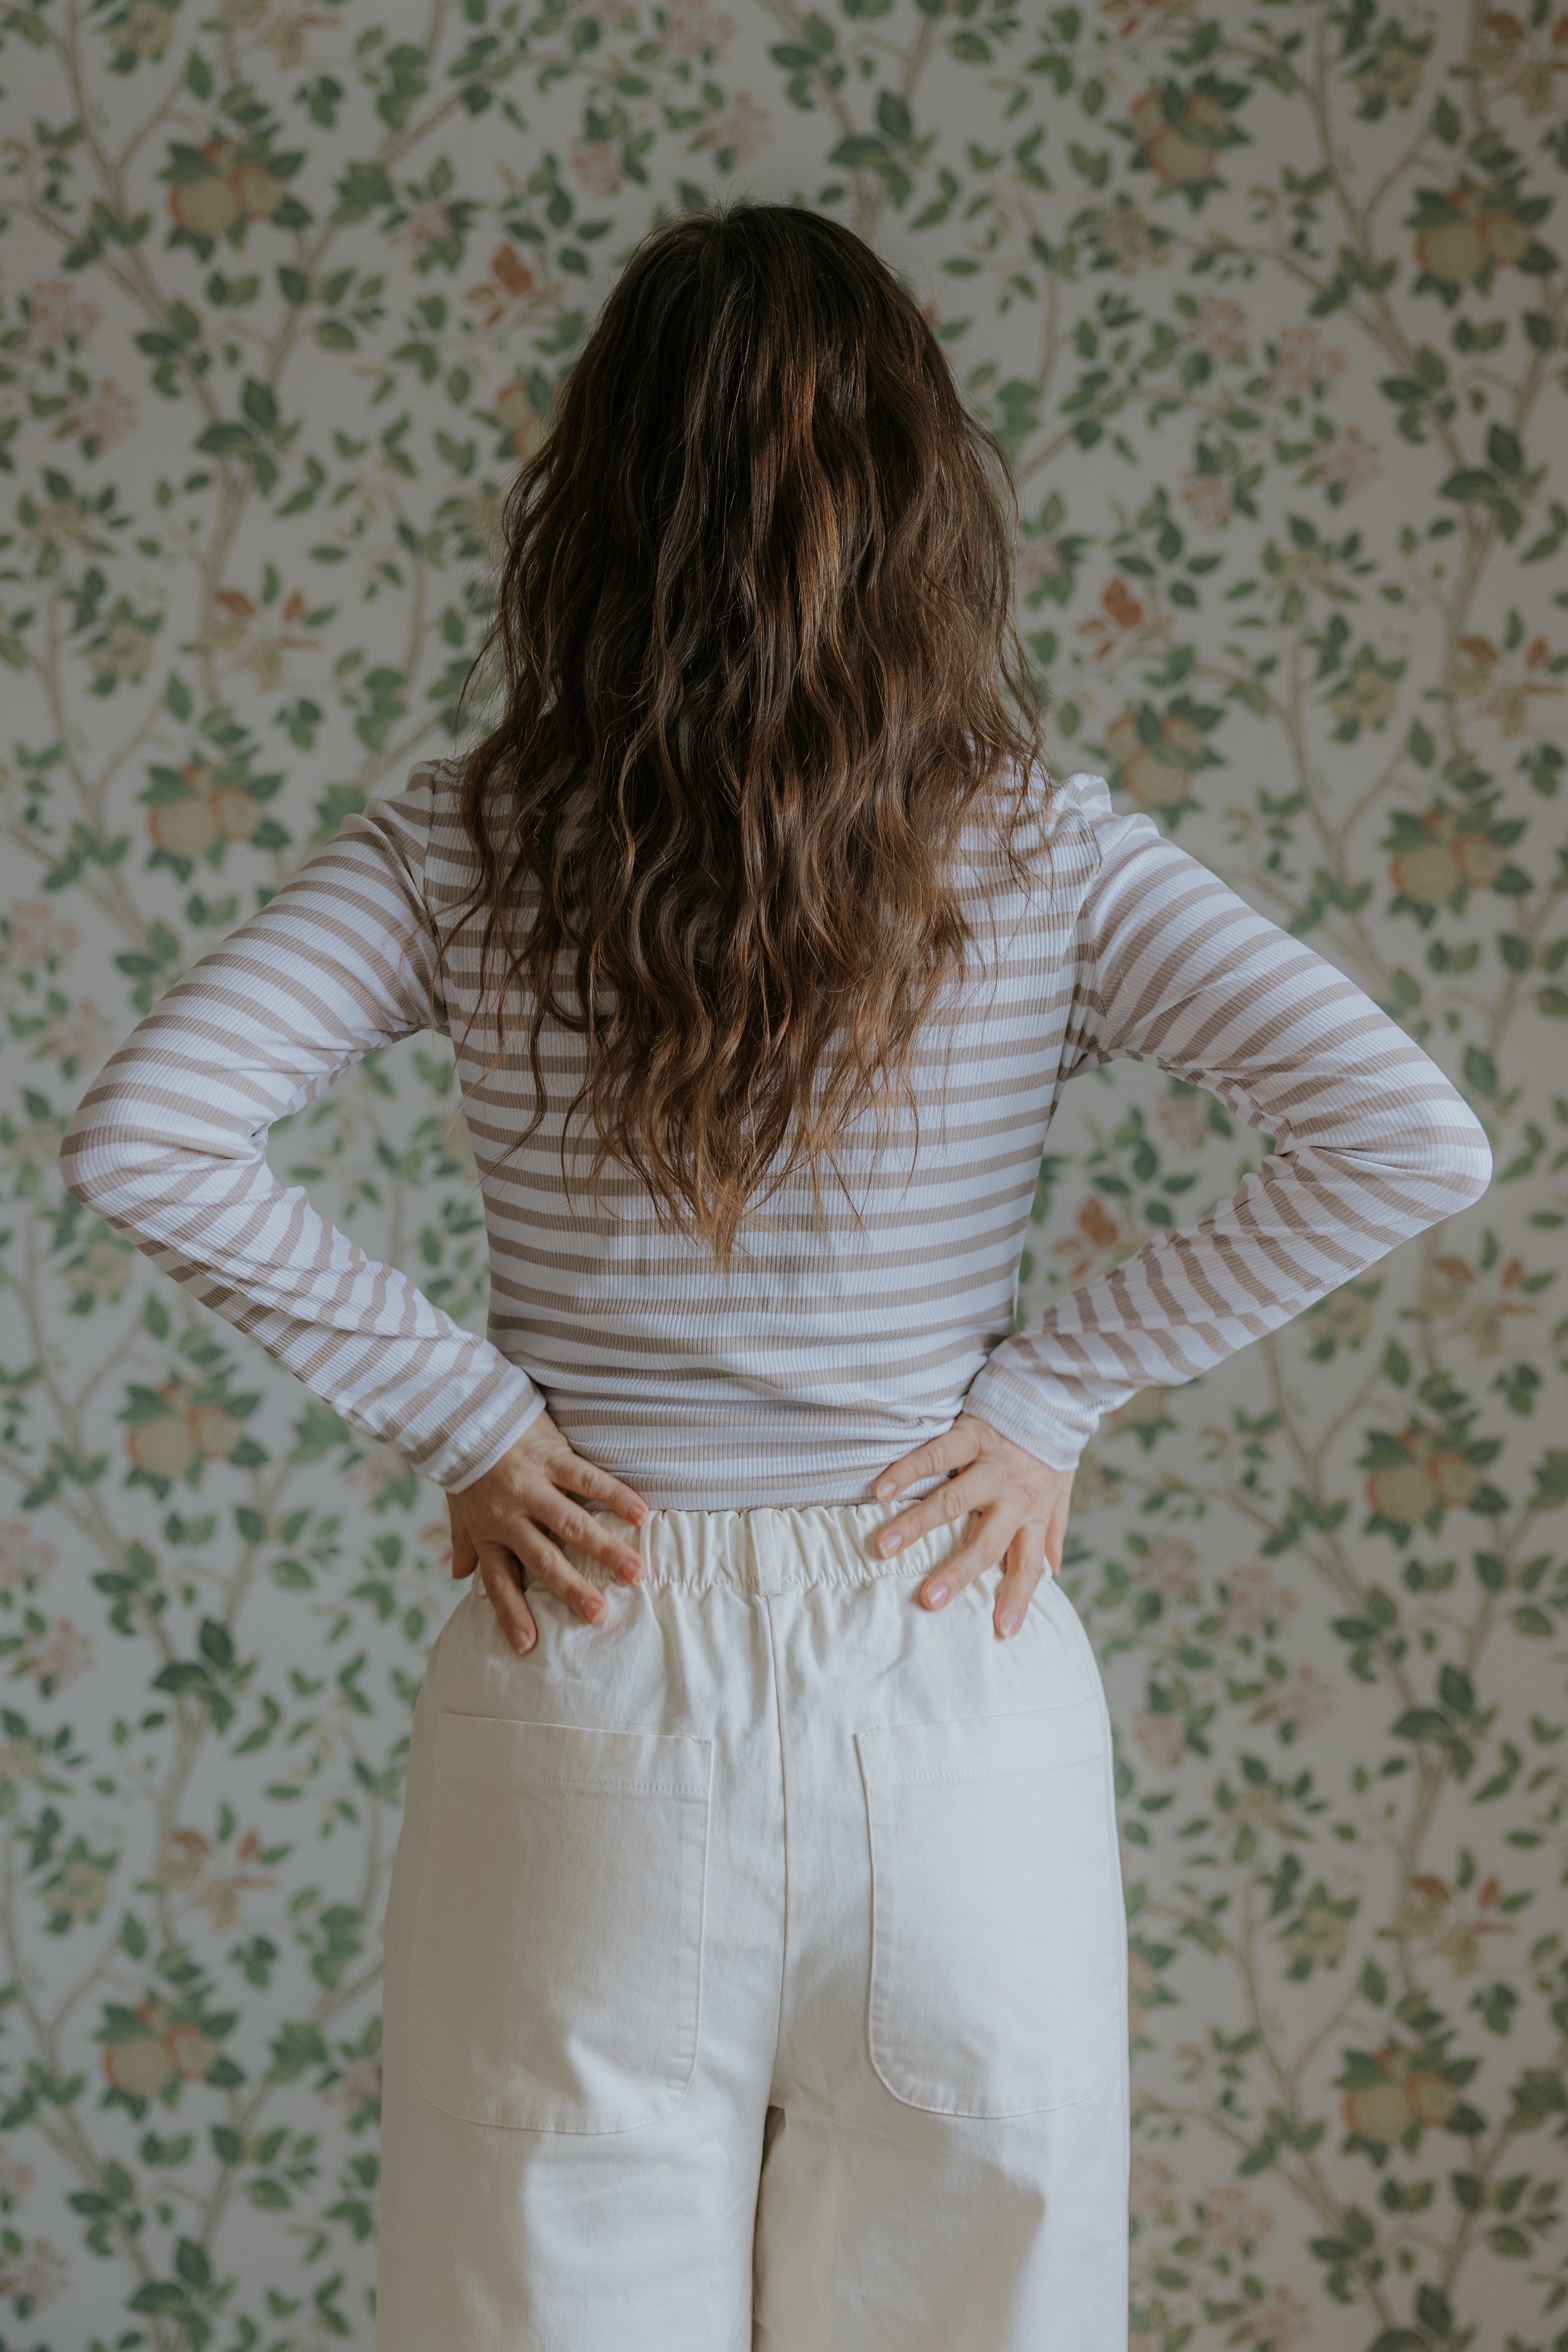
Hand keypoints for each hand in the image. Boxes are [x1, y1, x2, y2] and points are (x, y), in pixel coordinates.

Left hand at [447, 1412, 652, 1653]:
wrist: (465, 1410)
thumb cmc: (466, 1462)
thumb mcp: (458, 1507)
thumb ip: (462, 1542)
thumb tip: (458, 1577)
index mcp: (488, 1531)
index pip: (499, 1580)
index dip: (511, 1612)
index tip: (528, 1645)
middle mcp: (510, 1514)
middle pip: (542, 1559)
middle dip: (571, 1589)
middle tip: (599, 1615)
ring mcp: (532, 1485)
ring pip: (571, 1523)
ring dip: (605, 1548)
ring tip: (635, 1573)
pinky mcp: (551, 1456)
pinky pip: (586, 1479)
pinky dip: (614, 1496)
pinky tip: (639, 1514)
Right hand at [869, 1412, 1072, 1639]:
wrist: (1054, 1392)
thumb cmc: (1051, 1447)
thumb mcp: (1062, 1492)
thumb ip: (1055, 1531)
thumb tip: (1055, 1571)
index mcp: (1034, 1512)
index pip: (1027, 1564)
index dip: (1017, 1597)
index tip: (1003, 1630)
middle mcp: (1014, 1495)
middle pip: (985, 1542)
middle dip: (957, 1573)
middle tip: (929, 1600)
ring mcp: (991, 1465)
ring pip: (952, 1501)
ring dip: (916, 1526)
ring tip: (883, 1548)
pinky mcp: (972, 1434)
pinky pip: (936, 1455)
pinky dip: (907, 1471)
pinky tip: (881, 1490)